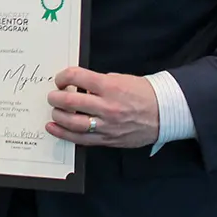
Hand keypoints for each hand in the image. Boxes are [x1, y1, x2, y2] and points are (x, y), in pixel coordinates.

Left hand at [45, 67, 159, 148]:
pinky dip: (65, 134)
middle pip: (71, 102)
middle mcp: (107, 106)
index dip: (63, 77)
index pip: (77, 77)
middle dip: (56, 98)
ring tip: (54, 112)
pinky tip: (55, 128)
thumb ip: (98, 82)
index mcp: (110, 86)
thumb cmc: (143, 93)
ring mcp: (107, 125)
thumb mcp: (120, 79)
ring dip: (58, 116)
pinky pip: (82, 139)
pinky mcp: (108, 139)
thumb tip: (77, 85)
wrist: (163, 113)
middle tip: (52, 96)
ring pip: (73, 123)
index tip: (60, 79)